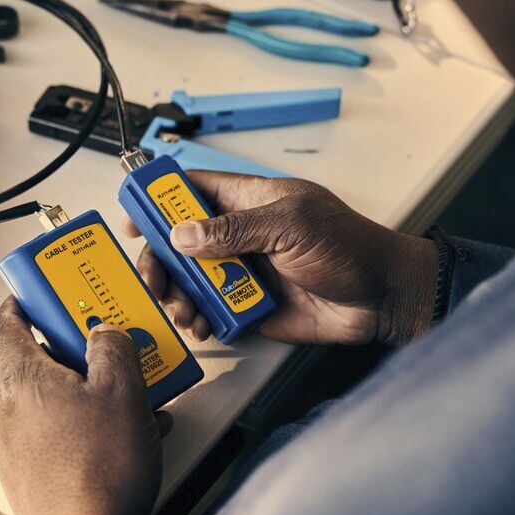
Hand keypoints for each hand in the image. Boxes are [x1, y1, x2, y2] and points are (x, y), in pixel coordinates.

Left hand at [0, 297, 163, 514]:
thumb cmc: (98, 471)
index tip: (39, 295)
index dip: (21, 303)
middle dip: (70, 354)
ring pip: (45, 402)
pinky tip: (116, 438)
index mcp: (22, 380)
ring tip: (124, 403)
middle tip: (103, 351)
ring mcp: (9, 446)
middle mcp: (5, 411)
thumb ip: (113, 348)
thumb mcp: (123, 392)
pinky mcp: (23, 475)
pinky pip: (48, 435)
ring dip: (81, 395)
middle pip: (32, 363)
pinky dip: (77, 427)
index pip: (4, 324)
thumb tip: (106, 333)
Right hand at [125, 172, 436, 345]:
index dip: (158, 199)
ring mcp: (241, 271)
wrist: (382, 300)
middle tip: (152, 279)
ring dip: (176, 294)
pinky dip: (197, 318)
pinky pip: (210, 311)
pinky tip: (198, 324)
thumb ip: (234, 229)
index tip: (133, 216)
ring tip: (179, 309)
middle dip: (159, 260)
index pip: (191, 190)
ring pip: (189, 280)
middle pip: (179, 241)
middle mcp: (239, 235)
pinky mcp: (248, 306)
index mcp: (249, 200)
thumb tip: (184, 233)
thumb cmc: (351, 247)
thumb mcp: (291, 225)